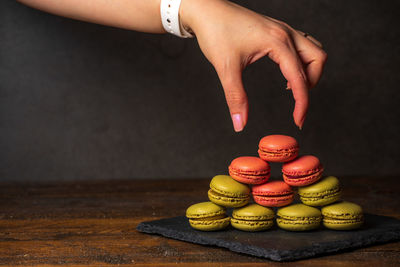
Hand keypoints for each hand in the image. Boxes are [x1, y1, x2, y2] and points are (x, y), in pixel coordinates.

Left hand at [180, 0, 326, 130]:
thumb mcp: (226, 68)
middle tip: (296, 103)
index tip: (298, 120)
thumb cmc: (215, 31)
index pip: (299, 77)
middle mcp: (285, 33)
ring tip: (292, 88)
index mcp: (277, 42)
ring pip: (313, 50)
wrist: (206, 9)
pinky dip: (301, 61)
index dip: (302, 102)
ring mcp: (282, 29)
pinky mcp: (277, 30)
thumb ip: (235, 97)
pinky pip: (302, 45)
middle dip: (311, 84)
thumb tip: (240, 123)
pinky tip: (286, 72)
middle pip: (317, 60)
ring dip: (310, 71)